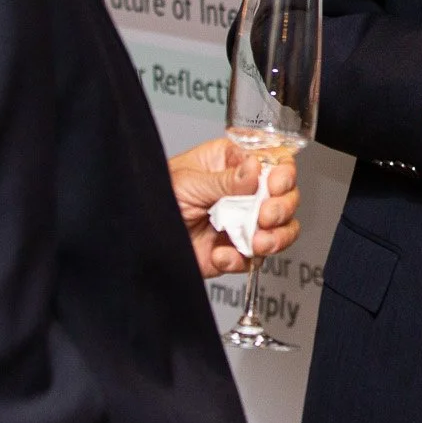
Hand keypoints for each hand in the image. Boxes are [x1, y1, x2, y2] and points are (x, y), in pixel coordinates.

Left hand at [168, 138, 301, 277]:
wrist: (136, 237)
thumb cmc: (154, 196)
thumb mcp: (187, 182)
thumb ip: (224, 180)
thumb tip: (255, 170)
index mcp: (231, 164)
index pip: (273, 162)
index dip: (283, 173)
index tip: (276, 185)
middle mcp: (243, 193)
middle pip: (285, 196)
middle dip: (281, 208)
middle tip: (266, 216)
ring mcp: (242, 224)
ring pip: (281, 230)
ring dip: (275, 238)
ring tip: (257, 242)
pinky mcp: (235, 252)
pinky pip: (254, 259)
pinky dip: (241, 260)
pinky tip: (222, 255)